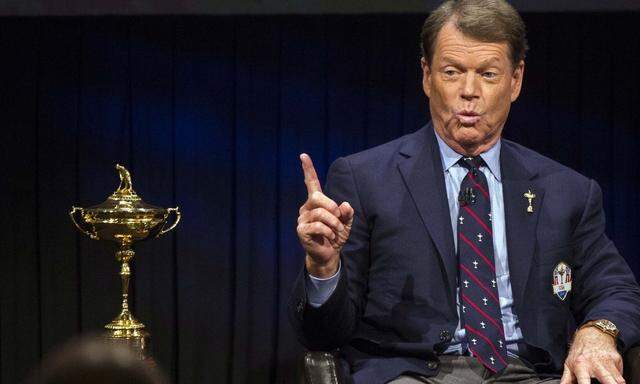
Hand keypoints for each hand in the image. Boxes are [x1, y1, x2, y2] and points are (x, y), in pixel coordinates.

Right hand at [296, 154, 353, 277]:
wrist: (329, 254)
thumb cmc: (335, 236)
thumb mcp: (345, 223)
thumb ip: (347, 213)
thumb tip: (345, 205)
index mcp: (316, 202)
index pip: (311, 182)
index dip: (308, 169)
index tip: (303, 155)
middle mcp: (307, 207)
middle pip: (318, 196)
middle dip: (332, 207)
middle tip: (339, 218)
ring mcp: (302, 219)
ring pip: (321, 213)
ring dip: (334, 224)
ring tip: (336, 232)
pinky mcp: (301, 230)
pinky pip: (319, 226)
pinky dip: (329, 232)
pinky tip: (330, 238)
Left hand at [561, 326, 624, 383]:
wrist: (592, 333)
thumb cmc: (580, 350)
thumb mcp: (569, 363)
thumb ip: (566, 378)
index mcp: (581, 365)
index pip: (584, 380)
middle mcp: (595, 364)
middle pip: (607, 380)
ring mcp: (608, 362)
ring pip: (618, 380)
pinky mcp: (617, 360)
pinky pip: (620, 375)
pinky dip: (617, 380)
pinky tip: (613, 381)